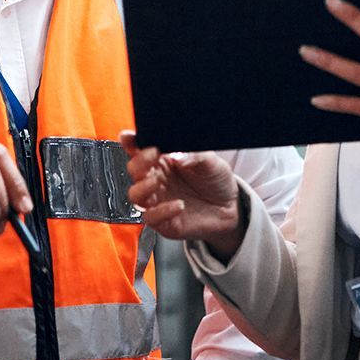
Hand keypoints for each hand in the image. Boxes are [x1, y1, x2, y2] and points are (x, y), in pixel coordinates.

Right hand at [120, 131, 245, 255]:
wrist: (231, 207)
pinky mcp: (164, 221)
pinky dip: (161, 211)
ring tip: (157, 182)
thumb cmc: (216, 180)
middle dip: (138, 163)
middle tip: (153, 156)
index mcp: (163, 160)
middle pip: (133, 170)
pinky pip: (151, 218)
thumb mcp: (210, 161)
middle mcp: (157, 179)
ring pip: (135, 195)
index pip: (139, 149)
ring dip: (143, 187)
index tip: (129, 138)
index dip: (130, 142)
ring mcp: (158, 200)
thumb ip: (193, 154)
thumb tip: (177, 154)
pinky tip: (178, 205)